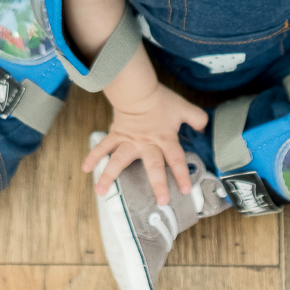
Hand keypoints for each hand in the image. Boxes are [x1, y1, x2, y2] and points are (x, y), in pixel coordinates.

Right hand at [82, 83, 208, 204]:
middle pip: (153, 165)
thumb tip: (204, 130)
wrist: (137, 88)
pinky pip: (103, 146)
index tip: (185, 190)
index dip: (182, 174)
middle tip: (161, 201)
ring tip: (101, 192)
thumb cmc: (160, 99)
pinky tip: (85, 168)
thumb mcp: (184, 108)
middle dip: (158, 184)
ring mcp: (129, 141)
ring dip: (109, 176)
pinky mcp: (116, 135)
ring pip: (119, 160)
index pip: (176, 158)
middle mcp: (146, 143)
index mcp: (164, 138)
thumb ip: (197, 119)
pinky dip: (93, 156)